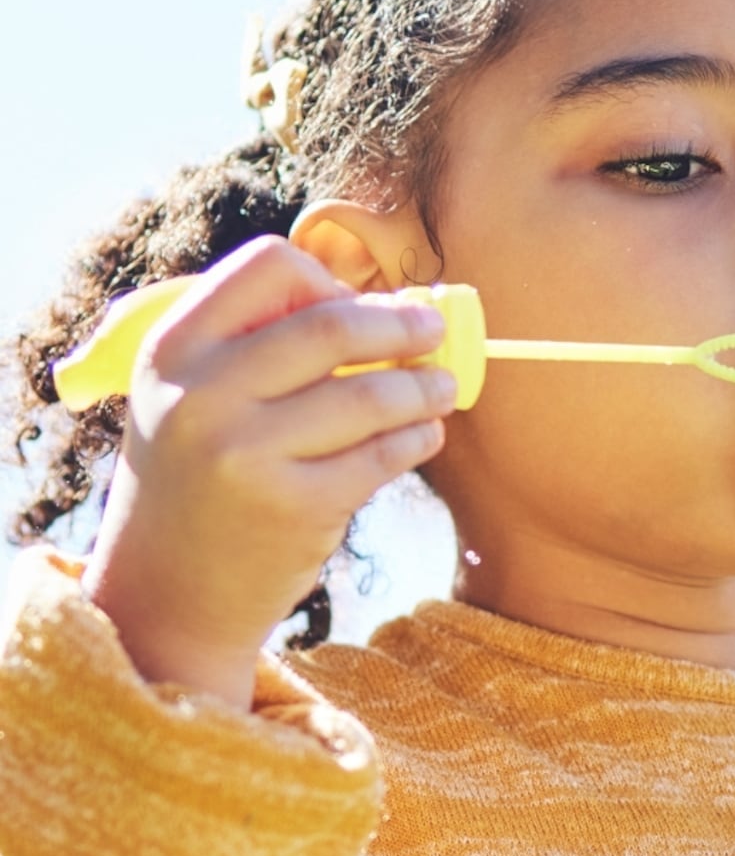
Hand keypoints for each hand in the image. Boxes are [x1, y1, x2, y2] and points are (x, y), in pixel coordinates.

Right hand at [81, 236, 453, 706]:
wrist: (170, 587)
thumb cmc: (200, 477)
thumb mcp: (193, 395)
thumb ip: (256, 345)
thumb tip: (375, 306)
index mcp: (175, 347)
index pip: (270, 268)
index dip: (329, 281)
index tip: (360, 307)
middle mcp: (204, 394)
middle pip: (331, 327)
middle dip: (399, 326)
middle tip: (432, 330)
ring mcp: (249, 453)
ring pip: (368, 396)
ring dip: (422, 388)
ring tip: (442, 388)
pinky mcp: (295, 507)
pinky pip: (381, 457)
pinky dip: (417, 438)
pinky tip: (427, 434)